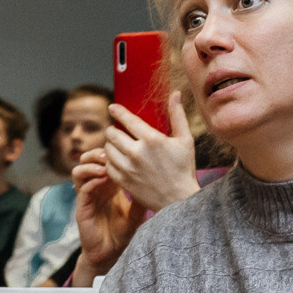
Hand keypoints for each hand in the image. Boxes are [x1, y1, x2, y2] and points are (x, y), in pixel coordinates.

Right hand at [70, 153, 146, 280]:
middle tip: (110, 153)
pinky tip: (102, 180)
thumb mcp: (137, 211)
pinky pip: (82, 189)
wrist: (111, 253)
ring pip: (79, 171)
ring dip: (90, 165)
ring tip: (104, 166)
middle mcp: (95, 188)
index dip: (110, 152)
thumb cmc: (123, 233)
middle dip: (97, 153)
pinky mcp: (82, 208)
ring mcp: (87, 197)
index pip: (104, 161)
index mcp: (108, 185)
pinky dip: (91, 181)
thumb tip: (155, 179)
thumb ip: (141, 196)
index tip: (122, 149)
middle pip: (88, 160)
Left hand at [101, 94, 199, 210]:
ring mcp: (128, 168)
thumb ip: (177, 115)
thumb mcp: (185, 140)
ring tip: (118, 146)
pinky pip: (108, 165)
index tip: (112, 107)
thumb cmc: (183, 169)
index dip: (117, 111)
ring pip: (107, 149)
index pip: (127, 119)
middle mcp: (137, 153)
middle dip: (113, 130)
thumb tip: (176, 93)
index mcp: (152, 139)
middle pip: (112, 133)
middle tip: (118, 131)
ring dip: (111, 145)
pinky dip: (111, 161)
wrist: (178, 200)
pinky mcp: (123, 181)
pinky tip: (119, 160)